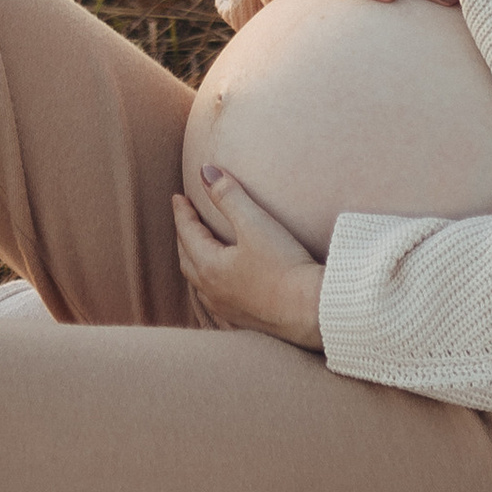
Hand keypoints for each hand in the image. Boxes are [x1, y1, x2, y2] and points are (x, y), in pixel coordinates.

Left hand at [172, 166, 326, 348]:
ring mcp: (227, 309)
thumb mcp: (255, 223)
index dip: (182, 212)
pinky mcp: (244, 320)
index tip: (179, 197)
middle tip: (186, 220)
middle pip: (188, 259)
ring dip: (195, 263)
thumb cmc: (284, 266)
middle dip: (184, 237)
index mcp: (209, 266)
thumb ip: (228, 196)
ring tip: (198, 251)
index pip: (187, 233)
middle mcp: (212, 291)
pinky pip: (216, 302)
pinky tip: (221, 289)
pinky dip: (211, 288)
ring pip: (199, 283)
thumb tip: (205, 171)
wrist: (312, 310)